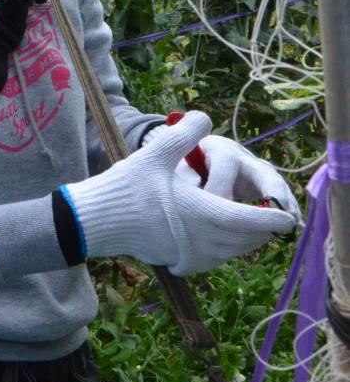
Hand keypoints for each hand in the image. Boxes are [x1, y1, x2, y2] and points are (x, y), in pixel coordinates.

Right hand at [68, 111, 297, 274]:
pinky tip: (217, 235)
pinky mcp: (181, 264)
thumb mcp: (155, 154)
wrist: (95, 221)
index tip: (285, 213)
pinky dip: (225, 249)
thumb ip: (185, 133)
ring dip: (245, 238)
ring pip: (235, 250)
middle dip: (262, 226)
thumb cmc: (126, 187)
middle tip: (267, 213)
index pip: (256, 221)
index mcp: (205, 213)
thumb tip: (203, 117)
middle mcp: (204, 240)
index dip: (274, 216)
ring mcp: (192, 255)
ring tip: (245, 222)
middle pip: (251, 238)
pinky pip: (216, 259)